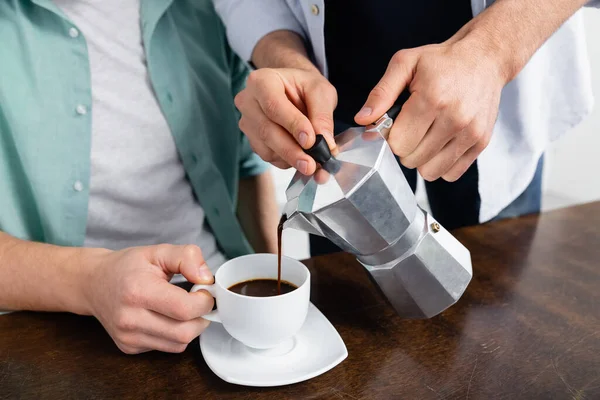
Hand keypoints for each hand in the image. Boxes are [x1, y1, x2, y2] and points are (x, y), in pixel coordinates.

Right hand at [84, 244, 213, 353]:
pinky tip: (167, 318)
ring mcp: (128, 337)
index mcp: (138, 292)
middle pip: (185, 332)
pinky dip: (175, 335)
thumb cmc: (127, 266)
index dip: (204, 301)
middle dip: (202, 317)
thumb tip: (207, 279)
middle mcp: (130, 319)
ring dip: (191, 328)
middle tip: (199, 301)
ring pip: (179, 344)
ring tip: (184, 309)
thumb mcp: (158, 251)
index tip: (204, 290)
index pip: (184, 308)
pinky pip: (167, 348)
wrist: (93, 283)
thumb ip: (187, 258)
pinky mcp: (129, 347)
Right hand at [235, 67, 337, 174]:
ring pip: (266, 147)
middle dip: (291, 151)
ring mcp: (247, 122)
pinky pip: (267, 156)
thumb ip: (322, 115)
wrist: (294, 90)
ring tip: (312, 164)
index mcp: (262, 81)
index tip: (311, 141)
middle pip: (267, 130)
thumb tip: (325, 143)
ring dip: (290, 159)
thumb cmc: (305, 87)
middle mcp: (248, 101)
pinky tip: (300, 157)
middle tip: (311, 165)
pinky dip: (286, 161)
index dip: (292, 125)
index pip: (274, 106)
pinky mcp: (252, 139)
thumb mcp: (321, 92)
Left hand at [355, 37, 507, 181]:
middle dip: (405, 147)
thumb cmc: (441, 61)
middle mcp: (454, 118)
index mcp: (432, 98)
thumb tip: (362, 120)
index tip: (397, 123)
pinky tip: (440, 144)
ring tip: (426, 136)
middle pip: (411, 159)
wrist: (484, 58)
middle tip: (412, 127)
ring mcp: (470, 133)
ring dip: (422, 159)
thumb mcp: (405, 63)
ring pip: (430, 172)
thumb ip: (381, 93)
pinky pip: (450, 174)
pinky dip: (441, 165)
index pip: (398, 143)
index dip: (391, 136)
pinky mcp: (481, 142)